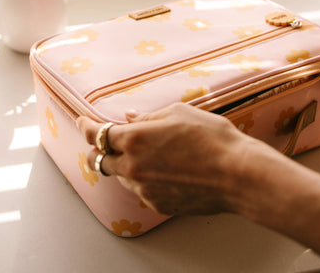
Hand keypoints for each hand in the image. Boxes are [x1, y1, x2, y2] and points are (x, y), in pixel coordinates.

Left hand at [77, 103, 255, 214]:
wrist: (238, 173)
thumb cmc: (211, 138)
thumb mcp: (178, 113)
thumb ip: (147, 118)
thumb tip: (130, 118)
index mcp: (134, 139)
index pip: (97, 134)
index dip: (85, 126)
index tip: (81, 121)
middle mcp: (133, 167)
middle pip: (100, 161)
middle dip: (99, 151)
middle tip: (107, 143)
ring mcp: (144, 190)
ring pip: (122, 177)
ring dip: (125, 165)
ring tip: (147, 155)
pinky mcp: (159, 205)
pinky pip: (142, 191)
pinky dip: (144, 180)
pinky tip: (164, 171)